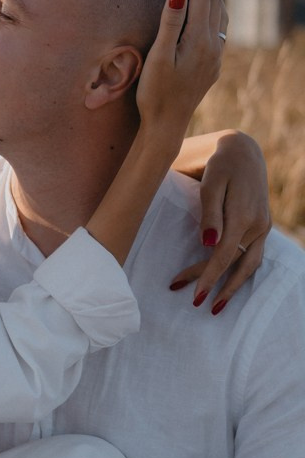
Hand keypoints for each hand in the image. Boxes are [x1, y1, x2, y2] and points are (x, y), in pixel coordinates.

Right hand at [136, 0, 224, 146]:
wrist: (166, 125)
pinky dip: (217, 7)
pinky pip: (220, 26)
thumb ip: (171, 21)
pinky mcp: (212, 64)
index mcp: (199, 39)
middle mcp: (213, 45)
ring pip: (220, 12)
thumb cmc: (155, 93)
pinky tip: (213, 6)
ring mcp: (215, 55)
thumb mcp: (159, 56)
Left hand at [171, 131, 270, 311]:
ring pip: (249, 265)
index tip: (194, 295)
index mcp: (244, 215)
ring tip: (216, 306)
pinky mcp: (261, 227)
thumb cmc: (219, 165)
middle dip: (215, 286)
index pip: (224, 255)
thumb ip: (209, 214)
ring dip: (233, 287)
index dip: (209, 277)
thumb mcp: (210, 184)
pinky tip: (228, 284)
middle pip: (236, 264)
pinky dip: (241, 273)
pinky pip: (253, 256)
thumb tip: (208, 244)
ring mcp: (262, 227)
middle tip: (194, 304)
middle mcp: (258, 225)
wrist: (242, 151)